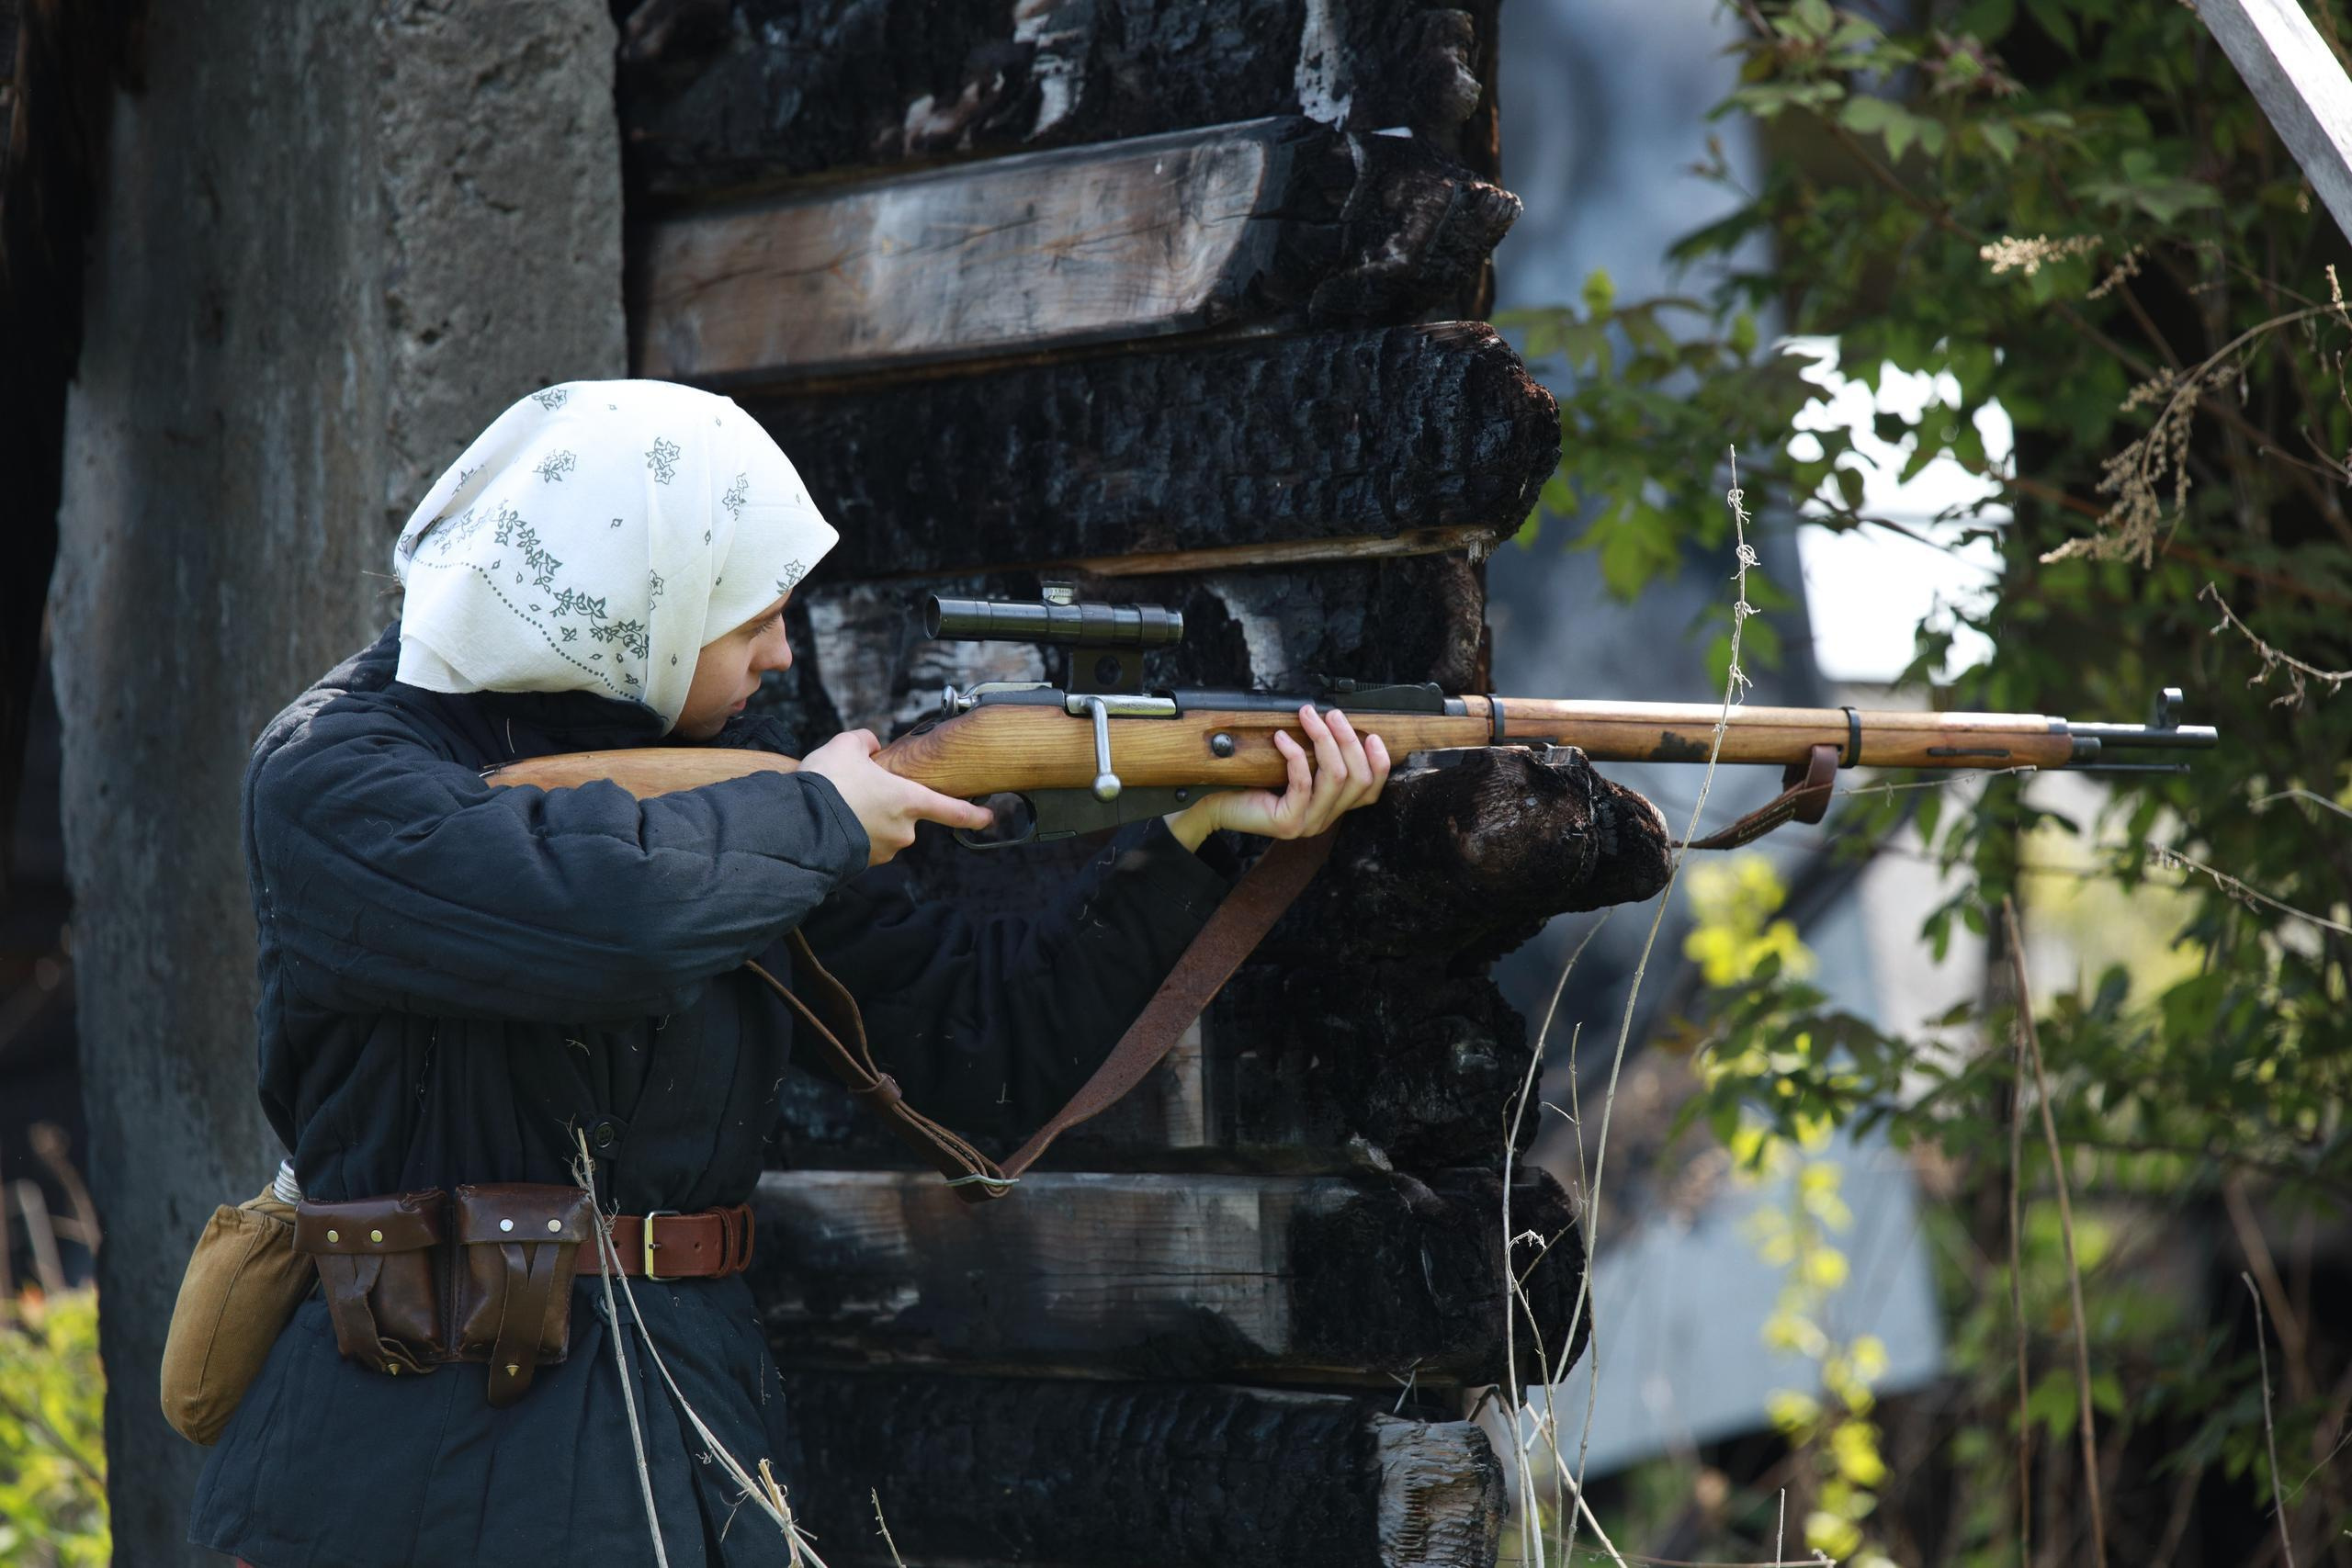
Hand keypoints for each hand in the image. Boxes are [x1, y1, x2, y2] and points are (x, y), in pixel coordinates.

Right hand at [799, 729, 993, 866]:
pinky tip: (832, 820)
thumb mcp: (846, 746)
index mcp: (909, 801)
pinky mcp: (861, 864)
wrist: (798, 823)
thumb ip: (865, 742)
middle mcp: (903, 831)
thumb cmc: (829, 784)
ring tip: (838, 804)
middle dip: (886, 803)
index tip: (988, 818)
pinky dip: (852, 833)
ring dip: (867, 819)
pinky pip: (862, 844)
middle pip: (904, 815)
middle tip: (857, 789)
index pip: (953, 811)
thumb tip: (870, 746)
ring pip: (882, 830)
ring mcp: (883, 851)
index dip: (973, 815)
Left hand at [1164, 705, 1390, 851]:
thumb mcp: (1293, 768)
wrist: (1216, 806)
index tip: (1372, 735)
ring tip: (1309, 716)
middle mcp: (1325, 819)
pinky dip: (1295, 754)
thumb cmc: (1252, 782)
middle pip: (1358, 779)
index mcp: (1332, 808)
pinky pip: (1302, 782)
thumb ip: (1317, 758)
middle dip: (1349, 740)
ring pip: (1334, 777)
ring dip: (1324, 740)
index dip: (1379, 763)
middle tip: (1333, 714)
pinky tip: (1281, 738)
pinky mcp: (1288, 822)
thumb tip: (1335, 721)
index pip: (1371, 791)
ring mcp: (1308, 824)